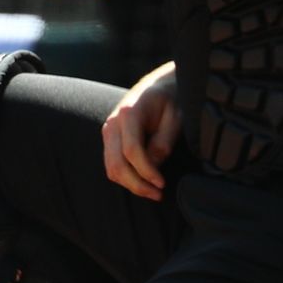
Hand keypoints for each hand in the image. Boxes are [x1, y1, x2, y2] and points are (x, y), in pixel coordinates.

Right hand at [100, 66, 180, 201]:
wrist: (157, 87)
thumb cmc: (169, 101)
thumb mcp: (174, 117)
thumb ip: (163, 141)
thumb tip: (153, 166)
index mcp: (129, 114)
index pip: (131, 150)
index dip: (146, 171)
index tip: (162, 184)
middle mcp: (112, 123)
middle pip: (116, 163)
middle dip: (137, 184)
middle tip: (158, 194)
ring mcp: (108, 131)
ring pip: (111, 167)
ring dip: (130, 184)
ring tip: (152, 192)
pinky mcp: (110, 139)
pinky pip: (112, 164)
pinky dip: (126, 177)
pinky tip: (144, 181)